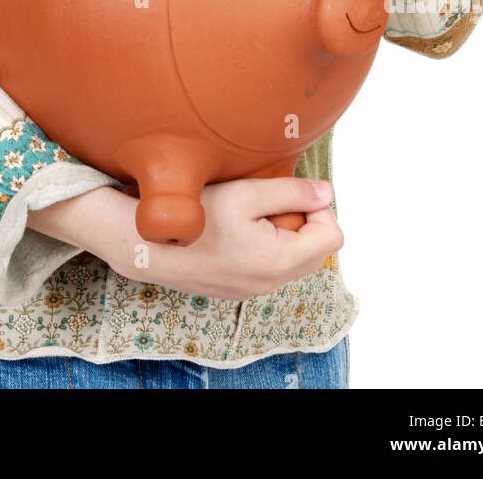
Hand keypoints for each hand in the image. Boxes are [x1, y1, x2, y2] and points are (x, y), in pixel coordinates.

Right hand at [106, 178, 342, 301]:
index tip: (292, 193)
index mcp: (278, 261)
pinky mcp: (239, 290)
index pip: (332, 236)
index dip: (320, 208)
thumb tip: (327, 193)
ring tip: (254, 215)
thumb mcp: (246, 193)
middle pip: (318, 251)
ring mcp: (254, 290)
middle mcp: (270, 283)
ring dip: (287, 235)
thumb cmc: (196, 215)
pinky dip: (268, 247)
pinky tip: (239, 230)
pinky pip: (272, 269)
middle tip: (273, 202)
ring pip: (295, 261)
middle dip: (305, 221)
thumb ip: (291, 192)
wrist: (150, 245)